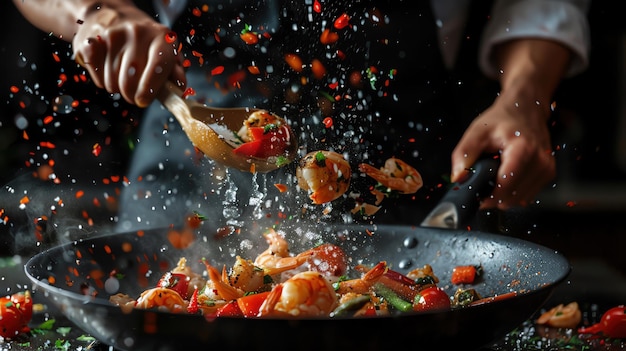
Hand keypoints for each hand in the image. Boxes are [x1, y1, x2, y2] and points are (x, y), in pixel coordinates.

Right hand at [72, 4, 185, 106]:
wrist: (114, 15)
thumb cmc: (147, 42)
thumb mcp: (166, 52)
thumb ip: (175, 72)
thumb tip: (180, 89)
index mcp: (161, 37)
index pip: (158, 65)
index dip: (150, 88)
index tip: (143, 101)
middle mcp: (137, 33)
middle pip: (130, 80)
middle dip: (132, 95)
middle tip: (136, 95)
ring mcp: (112, 35)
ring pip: (112, 82)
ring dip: (118, 88)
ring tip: (123, 77)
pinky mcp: (90, 41)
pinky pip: (97, 76)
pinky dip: (102, 80)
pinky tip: (109, 70)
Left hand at [450, 95, 555, 209]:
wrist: (525, 108)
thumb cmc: (502, 119)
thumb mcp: (477, 131)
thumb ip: (464, 154)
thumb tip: (458, 177)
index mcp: (523, 150)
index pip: (506, 186)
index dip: (488, 196)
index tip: (476, 196)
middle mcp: (540, 161)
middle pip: (512, 197)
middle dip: (494, 196)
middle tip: (483, 184)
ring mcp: (546, 168)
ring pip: (520, 200)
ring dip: (504, 196)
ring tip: (495, 178)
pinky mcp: (548, 173)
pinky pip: (527, 196)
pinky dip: (514, 193)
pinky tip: (506, 179)